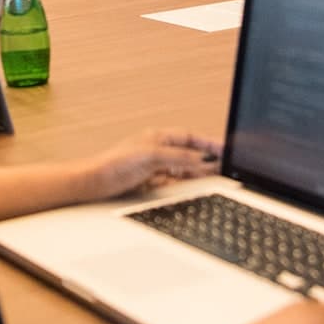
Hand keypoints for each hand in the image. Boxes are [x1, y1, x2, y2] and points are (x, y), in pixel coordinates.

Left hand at [84, 128, 221, 199]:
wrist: (95, 182)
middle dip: (208, 158)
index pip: (190, 137)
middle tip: (227, 165)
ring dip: (200, 171)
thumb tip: (202, 158)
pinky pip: (175, 180)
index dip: (208, 143)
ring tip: (218, 176)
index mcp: (158, 137)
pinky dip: (187, 182)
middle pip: (189, 152)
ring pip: (184, 168)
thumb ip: (179, 157)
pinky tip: (196, 185)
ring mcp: (155, 166)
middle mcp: (158, 150)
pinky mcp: (151, 181)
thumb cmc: (116, 163)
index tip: (226, 150)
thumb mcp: (152, 157)